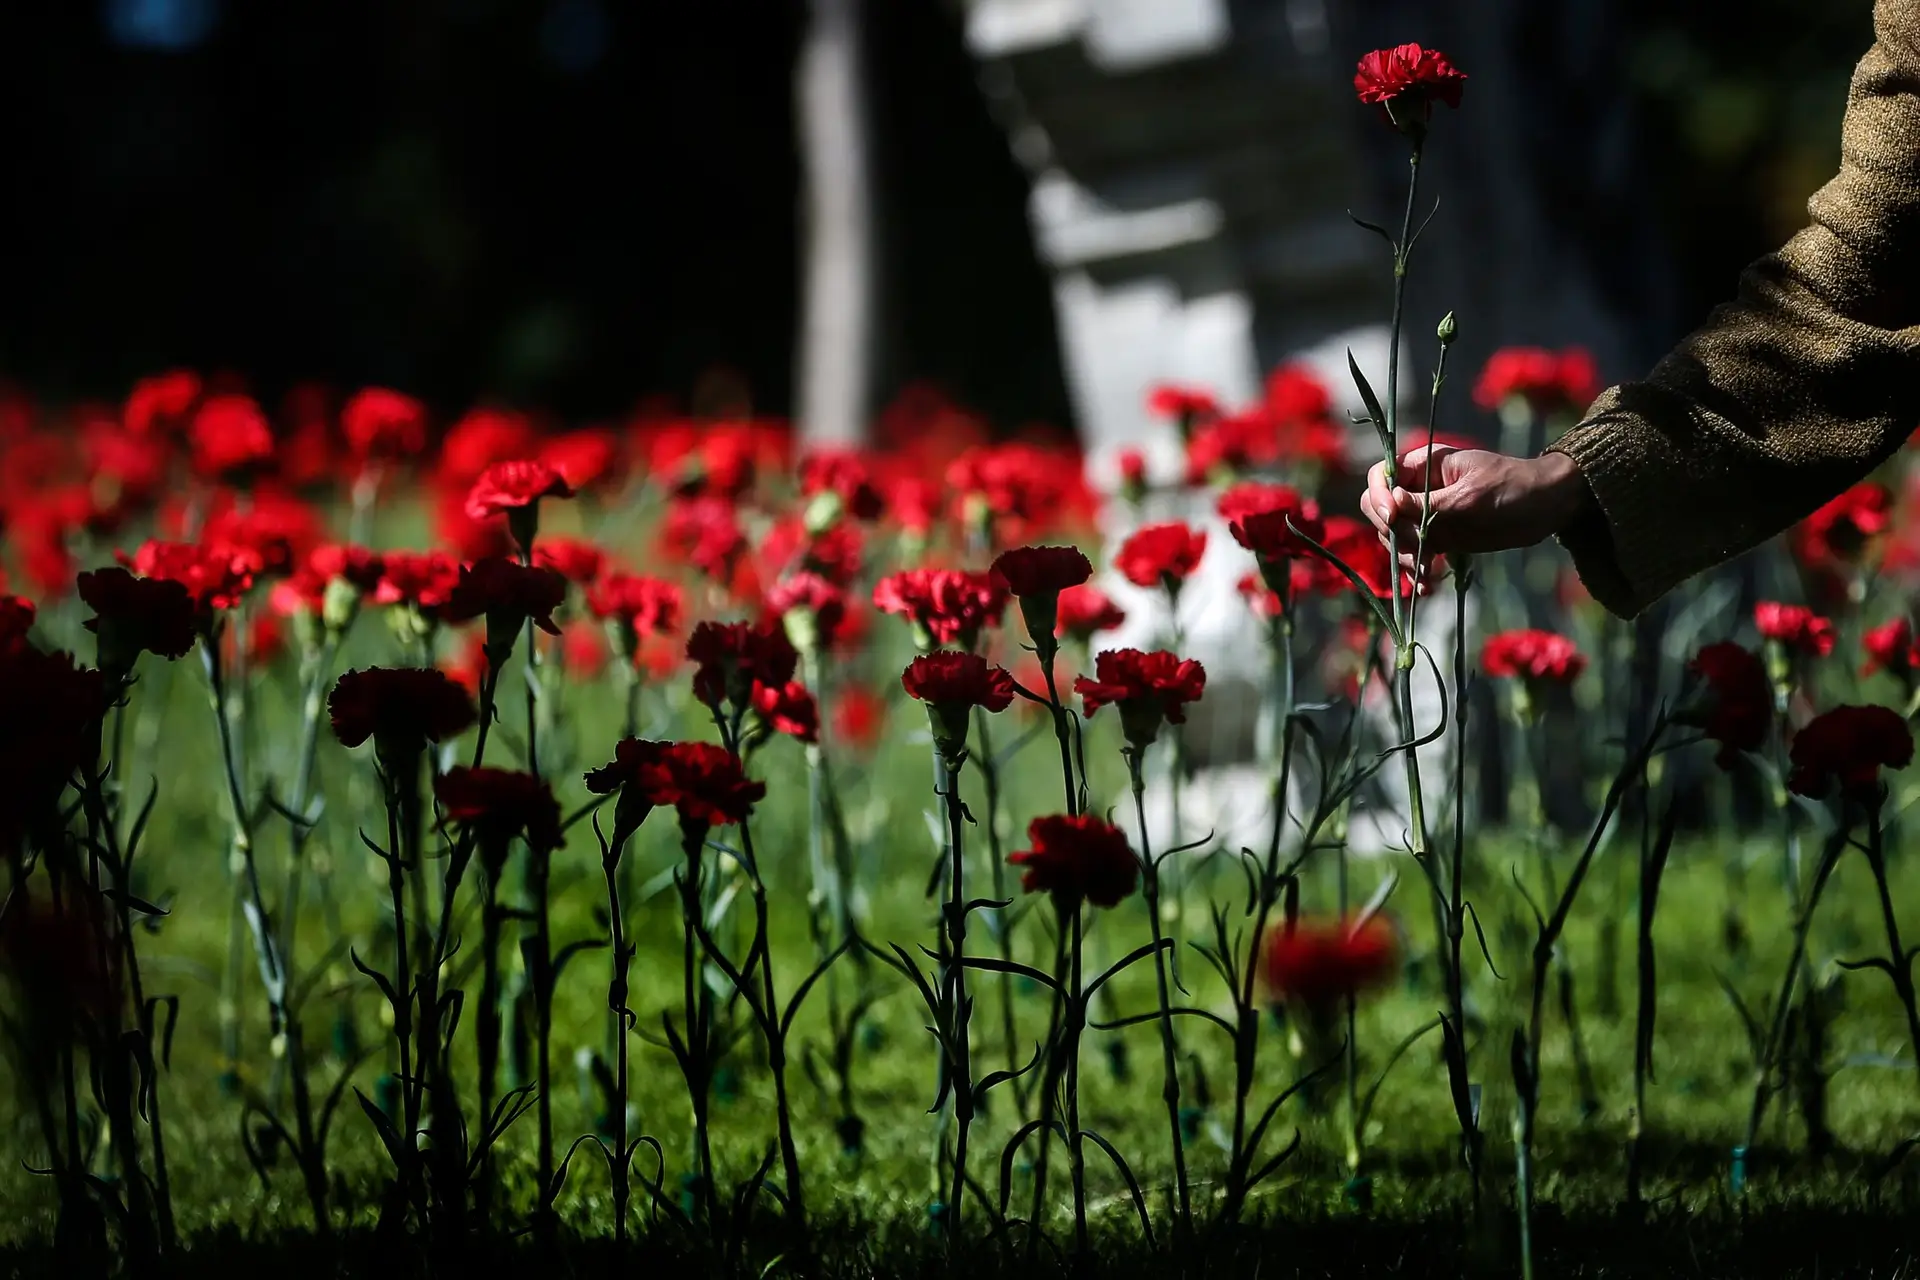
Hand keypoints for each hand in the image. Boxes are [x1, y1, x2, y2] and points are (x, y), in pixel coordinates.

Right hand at [1360, 444, 1592, 577]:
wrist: (1546, 508)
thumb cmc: (1512, 488)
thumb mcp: (1469, 495)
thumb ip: (1427, 503)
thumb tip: (1391, 502)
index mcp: (1424, 465)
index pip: (1381, 476)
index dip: (1379, 496)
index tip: (1392, 518)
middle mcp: (1419, 489)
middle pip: (1380, 509)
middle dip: (1391, 532)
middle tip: (1415, 548)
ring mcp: (1427, 515)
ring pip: (1393, 537)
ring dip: (1403, 557)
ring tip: (1425, 572)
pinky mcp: (1439, 537)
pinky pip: (1414, 554)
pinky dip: (1416, 571)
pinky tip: (1427, 586)